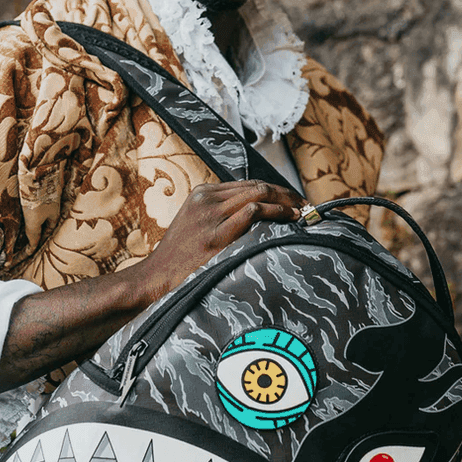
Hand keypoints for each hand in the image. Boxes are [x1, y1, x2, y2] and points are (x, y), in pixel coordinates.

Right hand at [139, 179, 302, 303]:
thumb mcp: (196, 224)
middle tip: (305, 203)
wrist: (156, 277)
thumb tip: (257, 215)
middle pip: (256, 185)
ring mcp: (210, 215)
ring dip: (286, 201)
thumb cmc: (180, 257)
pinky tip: (289, 218)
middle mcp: (206, 199)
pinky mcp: (215, 234)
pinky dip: (276, 212)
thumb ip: (220, 215)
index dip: (275, 190)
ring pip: (258, 194)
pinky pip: (252, 212)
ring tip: (302, 211)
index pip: (248, 184)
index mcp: (202, 193)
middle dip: (285, 193)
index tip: (293, 199)